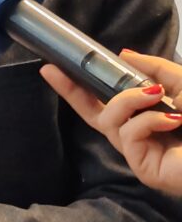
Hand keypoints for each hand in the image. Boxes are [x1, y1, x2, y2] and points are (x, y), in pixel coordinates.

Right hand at [41, 51, 181, 194]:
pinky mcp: (142, 166)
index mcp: (146, 115)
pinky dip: (147, 120)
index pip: (106, 99)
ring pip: (109, 119)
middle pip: (93, 113)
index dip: (78, 86)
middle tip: (52, 71)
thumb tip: (123, 55)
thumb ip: (154, 69)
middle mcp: (138, 133)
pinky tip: (172, 120)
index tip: (53, 67)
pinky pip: (129, 134)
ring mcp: (138, 151)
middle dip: (70, 91)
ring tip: (158, 96)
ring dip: (129, 101)